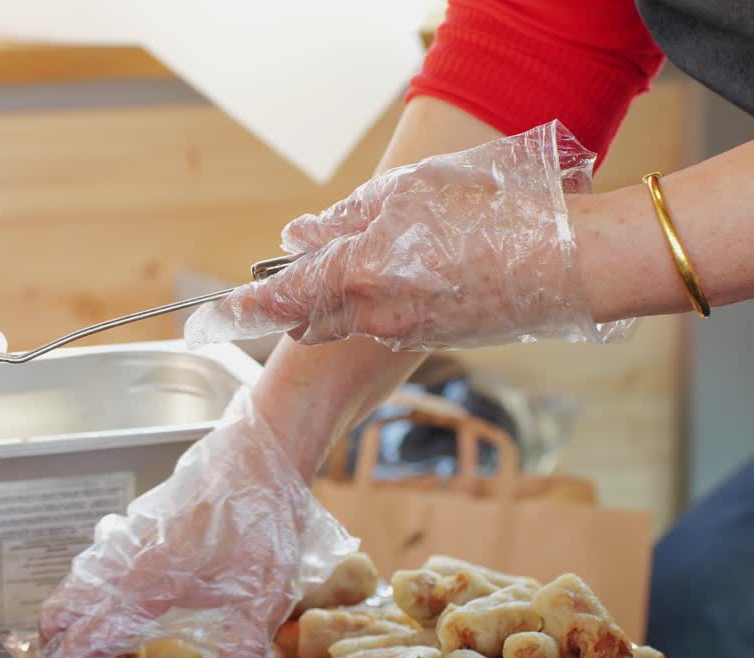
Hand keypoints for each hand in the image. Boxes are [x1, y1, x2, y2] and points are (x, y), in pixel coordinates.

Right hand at [35, 387, 357, 657]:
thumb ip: (242, 654)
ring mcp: (121, 542)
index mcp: (144, 581)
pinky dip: (90, 602)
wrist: (257, 455)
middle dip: (58, 657)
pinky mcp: (132, 532)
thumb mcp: (262, 594)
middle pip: (56, 616)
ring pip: (69, 591)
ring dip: (74, 630)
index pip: (82, 640)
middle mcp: (121, 561)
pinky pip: (91, 572)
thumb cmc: (259, 515)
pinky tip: (127, 615)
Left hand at [185, 120, 635, 351]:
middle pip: (308, 318)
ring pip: (346, 321)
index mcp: (356, 274)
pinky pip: (382, 323)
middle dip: (292, 300)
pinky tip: (406, 272)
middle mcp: (371, 315)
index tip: (215, 314)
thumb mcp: (407, 195)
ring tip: (364, 258)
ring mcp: (401, 333)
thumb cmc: (487, 213)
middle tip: (294, 270)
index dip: (244, 308)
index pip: (281, 298)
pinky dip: (375, 303)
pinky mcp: (428, 339)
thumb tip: (298, 235)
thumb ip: (343, 220)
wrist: (564, 263)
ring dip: (336, 300)